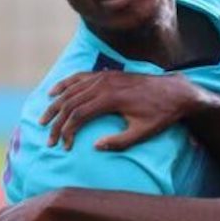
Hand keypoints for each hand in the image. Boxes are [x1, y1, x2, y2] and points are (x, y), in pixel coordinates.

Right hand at [40, 71, 197, 150]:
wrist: (175, 92)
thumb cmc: (161, 115)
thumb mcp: (143, 132)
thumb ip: (119, 141)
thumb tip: (95, 146)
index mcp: (112, 99)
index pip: (79, 115)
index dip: (67, 131)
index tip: (64, 146)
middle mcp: (105, 84)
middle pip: (70, 102)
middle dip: (57, 122)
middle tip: (48, 139)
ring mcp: (105, 76)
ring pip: (72, 89)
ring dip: (55, 105)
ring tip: (43, 120)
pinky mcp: (108, 74)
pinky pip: (80, 76)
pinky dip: (65, 84)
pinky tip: (54, 92)